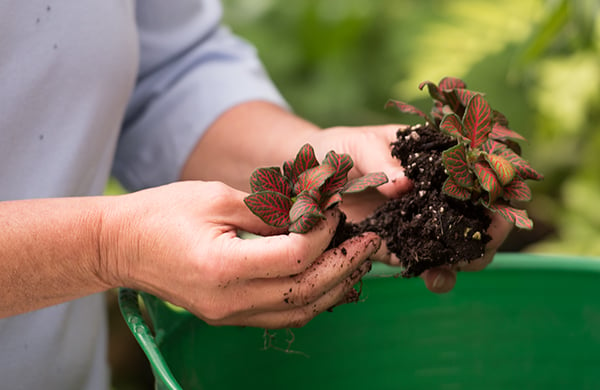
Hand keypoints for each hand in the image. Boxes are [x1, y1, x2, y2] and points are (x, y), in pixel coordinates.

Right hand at [101, 181, 383, 328]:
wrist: (121, 245)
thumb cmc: (163, 213)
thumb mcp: (217, 197)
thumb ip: (268, 209)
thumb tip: (311, 212)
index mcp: (224, 268)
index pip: (295, 257)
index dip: (322, 233)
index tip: (333, 211)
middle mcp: (229, 301)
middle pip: (306, 291)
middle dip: (345, 265)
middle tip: (371, 242)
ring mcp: (229, 314)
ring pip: (299, 310)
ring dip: (334, 286)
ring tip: (357, 261)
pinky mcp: (229, 315)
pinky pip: (281, 314)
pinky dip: (310, 298)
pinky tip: (326, 278)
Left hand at [306, 124, 511, 292]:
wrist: (310, 178)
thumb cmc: (340, 149)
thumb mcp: (357, 145)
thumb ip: (380, 160)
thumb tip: (405, 184)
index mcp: (437, 159)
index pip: (481, 171)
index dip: (500, 186)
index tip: (501, 201)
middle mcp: (438, 193)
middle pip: (482, 214)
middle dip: (490, 230)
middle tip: (482, 242)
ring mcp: (423, 222)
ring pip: (461, 245)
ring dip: (468, 258)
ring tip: (456, 265)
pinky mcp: (402, 246)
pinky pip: (427, 264)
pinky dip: (438, 274)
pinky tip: (433, 279)